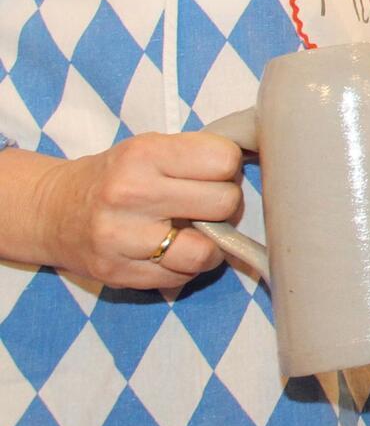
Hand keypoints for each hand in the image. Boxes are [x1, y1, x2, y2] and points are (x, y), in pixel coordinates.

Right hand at [30, 132, 243, 288]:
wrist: (53, 210)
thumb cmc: (118, 175)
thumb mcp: (152, 148)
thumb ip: (199, 155)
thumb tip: (261, 163)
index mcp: (144, 154)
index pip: (224, 160)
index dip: (227, 167)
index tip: (214, 172)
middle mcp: (130, 194)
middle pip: (224, 203)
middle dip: (223, 204)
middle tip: (205, 204)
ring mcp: (121, 238)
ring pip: (205, 250)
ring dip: (210, 244)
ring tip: (195, 233)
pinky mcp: (118, 274)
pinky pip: (181, 277)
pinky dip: (185, 267)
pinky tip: (171, 251)